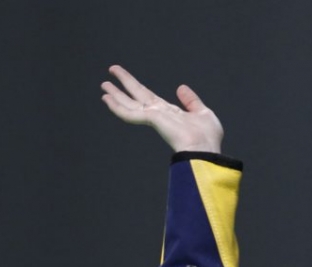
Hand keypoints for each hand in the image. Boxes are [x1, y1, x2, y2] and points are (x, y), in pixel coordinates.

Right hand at [101, 65, 222, 153]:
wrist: (205, 149)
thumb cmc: (207, 138)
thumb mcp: (202, 113)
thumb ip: (191, 101)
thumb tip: (181, 88)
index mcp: (170, 113)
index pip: (150, 97)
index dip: (138, 88)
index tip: (129, 81)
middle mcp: (159, 114)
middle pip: (137, 95)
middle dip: (124, 84)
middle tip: (110, 73)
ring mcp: (154, 117)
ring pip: (130, 103)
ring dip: (116, 94)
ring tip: (104, 85)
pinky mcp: (151, 119)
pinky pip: (130, 113)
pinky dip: (117, 107)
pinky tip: (106, 99)